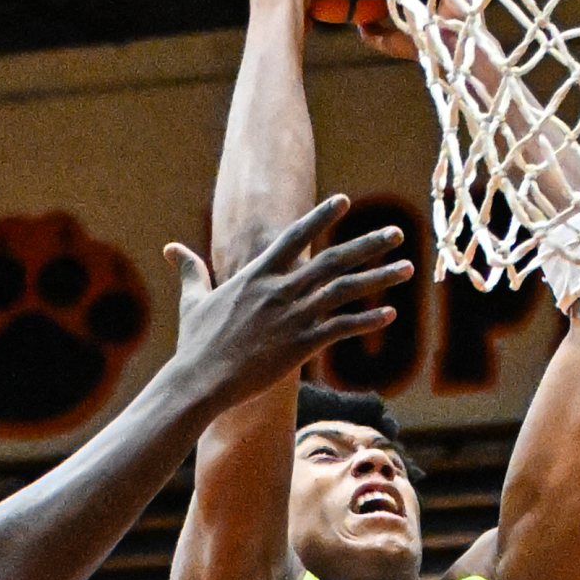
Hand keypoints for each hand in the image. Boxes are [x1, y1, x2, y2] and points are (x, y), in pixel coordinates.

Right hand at [164, 195, 411, 406]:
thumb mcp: (194, 300)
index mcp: (257, 274)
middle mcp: (281, 289)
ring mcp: (293, 316)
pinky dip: (368, 320)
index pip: (294, 235)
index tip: (344, 200)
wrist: (201, 380)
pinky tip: (390, 314)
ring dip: (380, 278)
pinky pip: (342, 328)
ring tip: (407, 269)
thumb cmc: (196, 342)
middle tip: (397, 233)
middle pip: (333, 259)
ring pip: (346, 291)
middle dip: (369, 244)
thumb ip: (192, 270)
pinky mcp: (302, 345)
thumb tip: (172, 249)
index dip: (321, 216)